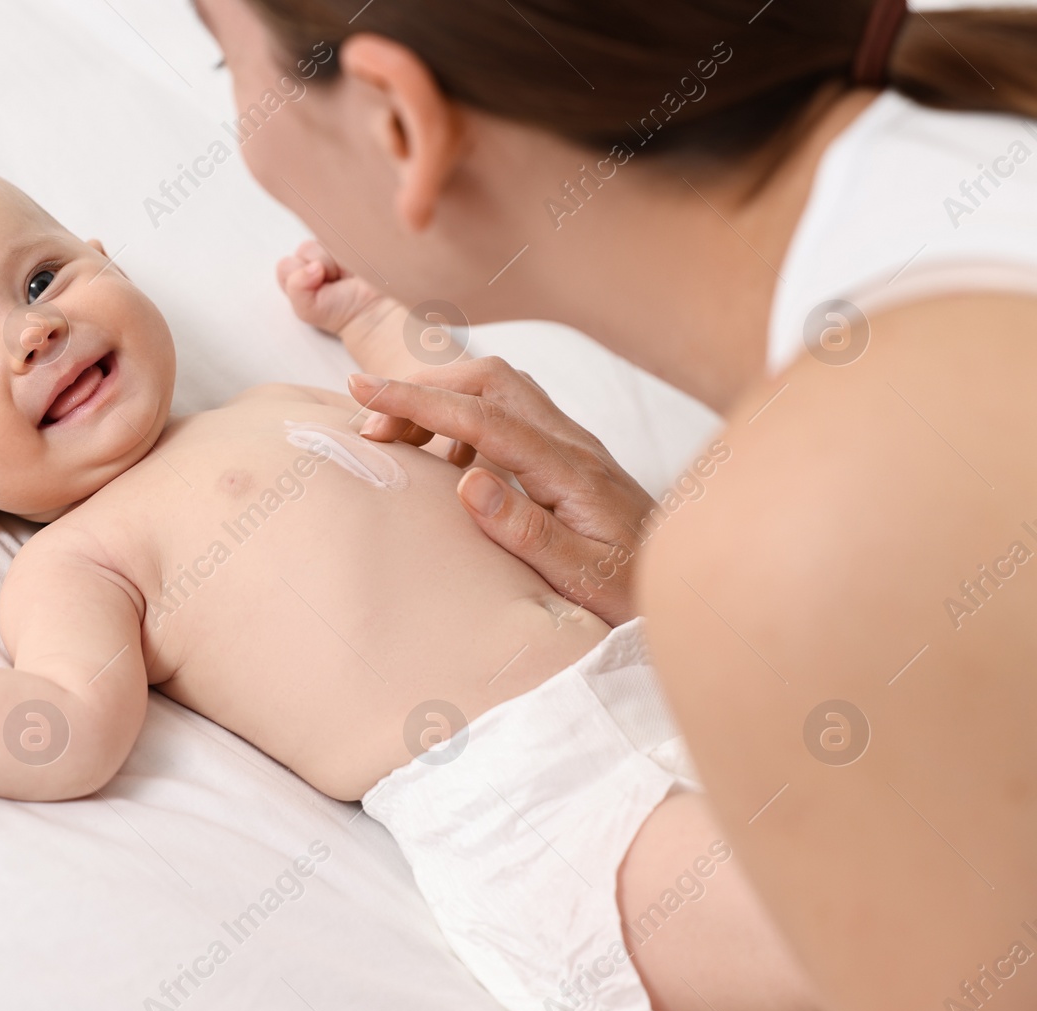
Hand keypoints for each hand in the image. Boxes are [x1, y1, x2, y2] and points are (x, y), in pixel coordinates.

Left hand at [276, 240, 388, 337]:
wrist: (374, 309)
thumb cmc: (340, 312)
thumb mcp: (307, 308)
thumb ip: (296, 287)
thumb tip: (313, 265)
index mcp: (297, 277)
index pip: (286, 265)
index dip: (300, 276)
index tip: (316, 289)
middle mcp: (313, 261)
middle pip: (305, 249)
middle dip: (319, 266)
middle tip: (333, 282)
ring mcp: (332, 249)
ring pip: (324, 240)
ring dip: (336, 259)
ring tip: (346, 275)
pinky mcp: (350, 240)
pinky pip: (342, 233)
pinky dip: (348, 248)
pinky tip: (354, 265)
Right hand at [348, 358, 658, 625]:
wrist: (687, 589)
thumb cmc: (633, 592)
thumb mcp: (581, 578)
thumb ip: (525, 530)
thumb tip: (466, 480)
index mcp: (569, 470)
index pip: (481, 416)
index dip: (417, 400)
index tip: (363, 391)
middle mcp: (572, 443)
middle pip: (489, 379)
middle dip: (423, 386)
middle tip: (371, 423)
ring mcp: (572, 443)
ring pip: (499, 388)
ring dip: (443, 398)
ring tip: (398, 437)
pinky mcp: (569, 454)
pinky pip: (509, 411)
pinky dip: (465, 417)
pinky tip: (448, 457)